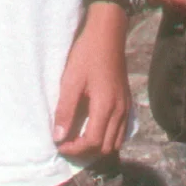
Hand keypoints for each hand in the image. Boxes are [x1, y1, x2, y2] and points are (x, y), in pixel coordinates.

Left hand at [54, 13, 129, 159]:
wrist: (107, 35)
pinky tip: (93, 127)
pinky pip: (121, 130)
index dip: (74, 149)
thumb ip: (65, 110)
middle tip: (67, 142)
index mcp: (105, 107)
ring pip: (115, 141)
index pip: (92, 143)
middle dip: (85, 150)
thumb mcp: (70, 81)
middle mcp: (120, 111)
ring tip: (79, 137)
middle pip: (105, 147)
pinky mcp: (127, 102)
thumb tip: (58, 137)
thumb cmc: (87, 55)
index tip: (59, 144)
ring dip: (97, 145)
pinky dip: (107, 136)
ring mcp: (126, 107)